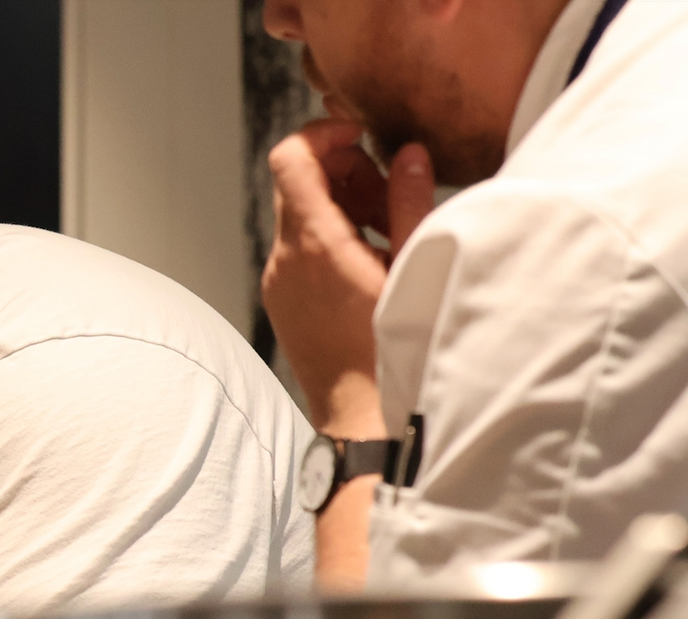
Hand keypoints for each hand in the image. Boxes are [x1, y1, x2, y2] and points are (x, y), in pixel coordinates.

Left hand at [262, 120, 433, 432]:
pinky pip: (297, 250)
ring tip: (383, 226)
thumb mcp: (410, 266)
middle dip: (341, 169)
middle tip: (385, 189)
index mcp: (312, 244)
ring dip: (336, 203)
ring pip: (296, 216)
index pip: (291, 157)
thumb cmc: (391, 349)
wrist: (361, 417)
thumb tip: (407, 154)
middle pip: (295, 182)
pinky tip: (366, 258)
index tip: (362, 138)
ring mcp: (277, 283)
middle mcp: (283, 260)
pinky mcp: (282, 302)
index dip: (324, 132)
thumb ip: (408, 201)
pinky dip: (326, 235)